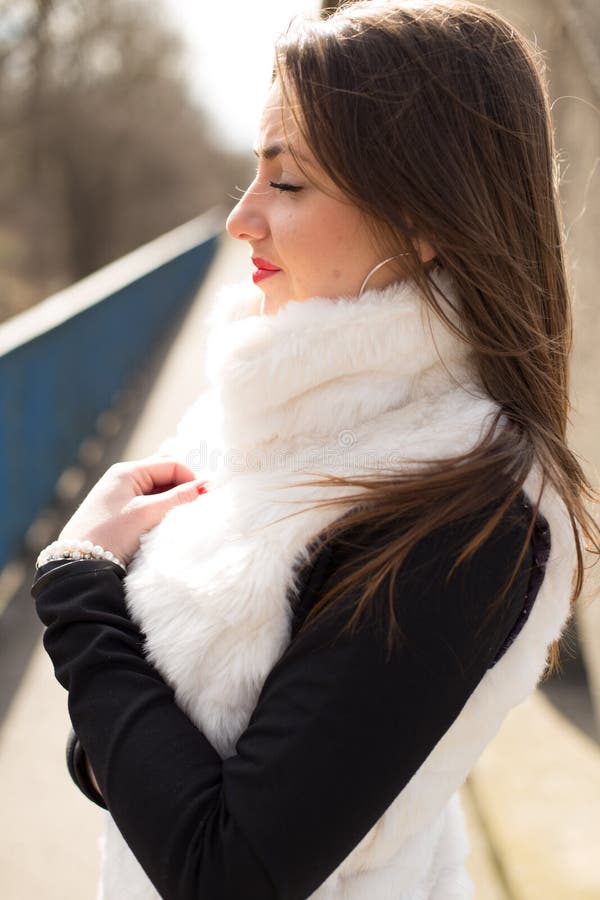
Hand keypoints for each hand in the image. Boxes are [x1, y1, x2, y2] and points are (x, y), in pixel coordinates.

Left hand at [57, 456, 206, 566]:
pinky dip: (161, 510)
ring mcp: (120, 495)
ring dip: (172, 501)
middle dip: (182, 489)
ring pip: (158, 490)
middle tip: (195, 507)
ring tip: (180, 517)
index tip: (204, 498)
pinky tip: (165, 524)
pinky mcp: (119, 513)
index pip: (171, 464)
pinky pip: (148, 503)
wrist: (79, 563)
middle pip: (164, 475)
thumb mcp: (148, 513)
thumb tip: (207, 484)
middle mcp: (123, 478)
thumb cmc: (113, 533)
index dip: (191, 478)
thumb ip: (179, 497)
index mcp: (128, 471)